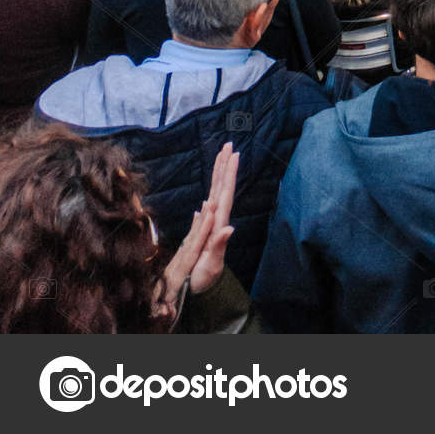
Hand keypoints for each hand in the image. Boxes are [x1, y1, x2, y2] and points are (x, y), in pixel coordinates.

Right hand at [160, 142, 238, 310]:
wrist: (202, 290)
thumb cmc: (205, 278)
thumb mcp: (212, 263)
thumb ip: (218, 245)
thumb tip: (229, 228)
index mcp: (219, 223)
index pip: (226, 192)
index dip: (229, 173)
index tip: (233, 153)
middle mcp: (217, 220)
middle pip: (222, 187)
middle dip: (225, 166)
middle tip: (228, 144)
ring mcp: (212, 224)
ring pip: (216, 194)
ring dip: (219, 175)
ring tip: (222, 157)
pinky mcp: (205, 232)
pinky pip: (209, 208)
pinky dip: (209, 198)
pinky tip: (210, 193)